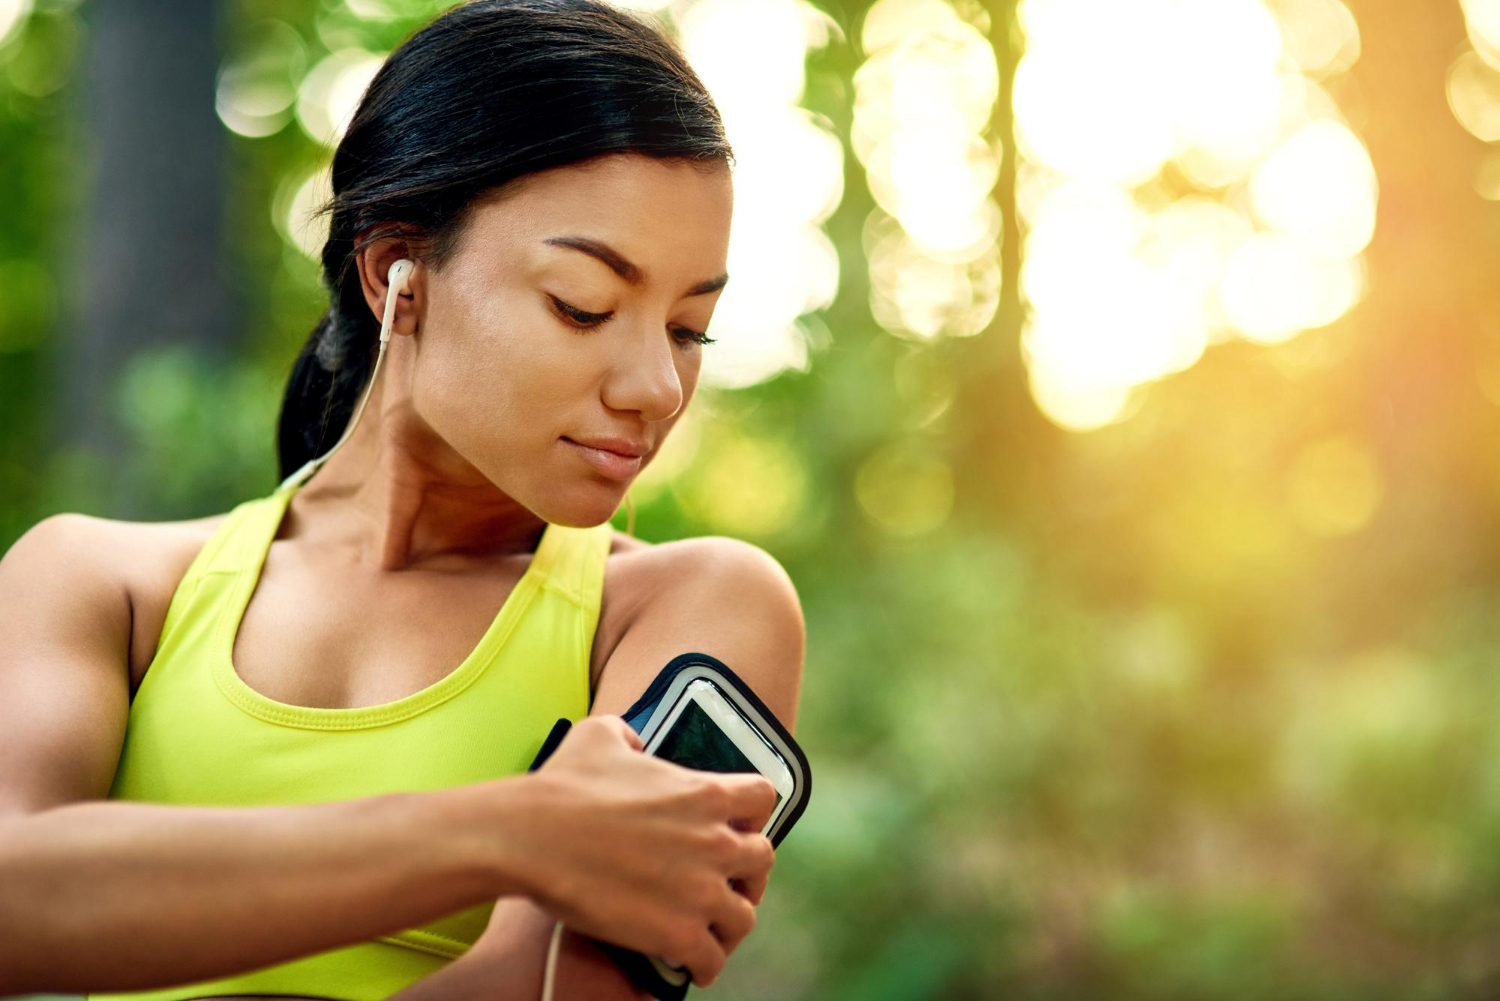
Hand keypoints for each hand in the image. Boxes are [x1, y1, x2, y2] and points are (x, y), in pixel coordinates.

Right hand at [508, 715, 777, 987]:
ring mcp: (701, 891)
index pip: (765, 798)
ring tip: (708, 928)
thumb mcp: (601, 735)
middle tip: (724, 880)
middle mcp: (716, 842)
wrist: (532, 837)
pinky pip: (712, 960)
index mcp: (706, 793)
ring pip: (745, 916)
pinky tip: (688, 962)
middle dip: (747, 871)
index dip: (753, 813)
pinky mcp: (678, 934)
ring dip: (728, 922)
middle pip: (763, 860)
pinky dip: (703, 964)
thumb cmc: (564, 785)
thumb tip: (635, 745)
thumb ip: (630, 735)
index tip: (736, 825)